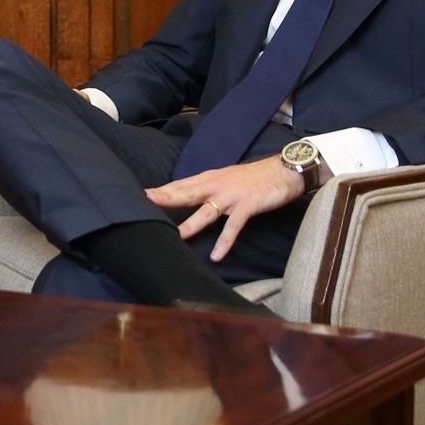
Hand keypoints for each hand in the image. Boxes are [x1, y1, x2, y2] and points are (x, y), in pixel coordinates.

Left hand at [144, 156, 306, 262]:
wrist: (285, 168)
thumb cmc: (255, 177)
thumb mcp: (227, 178)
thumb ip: (208, 187)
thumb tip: (189, 196)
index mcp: (209, 178)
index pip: (180, 185)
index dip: (160, 191)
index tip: (139, 195)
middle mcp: (216, 185)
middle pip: (185, 193)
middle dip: (164, 199)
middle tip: (142, 204)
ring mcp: (231, 196)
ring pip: (205, 211)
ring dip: (190, 224)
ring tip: (174, 236)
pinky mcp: (247, 205)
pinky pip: (234, 226)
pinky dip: (225, 241)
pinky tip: (217, 255)